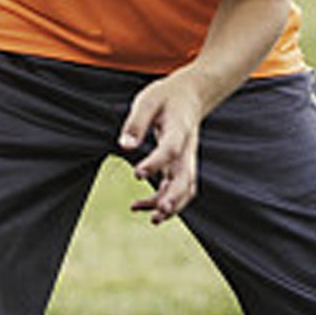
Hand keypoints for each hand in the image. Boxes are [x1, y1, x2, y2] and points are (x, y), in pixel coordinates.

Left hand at [118, 71, 204, 224]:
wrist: (191, 95)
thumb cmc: (166, 97)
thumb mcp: (147, 101)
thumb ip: (136, 123)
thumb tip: (124, 146)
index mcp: (180, 129)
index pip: (171, 150)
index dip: (156, 163)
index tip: (137, 174)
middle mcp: (187, 149)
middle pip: (186, 178)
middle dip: (174, 197)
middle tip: (158, 212)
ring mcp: (186, 160)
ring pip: (185, 189)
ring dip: (172, 206)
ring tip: (152, 219)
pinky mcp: (180, 167)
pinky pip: (177, 189)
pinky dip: (162, 201)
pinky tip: (138, 206)